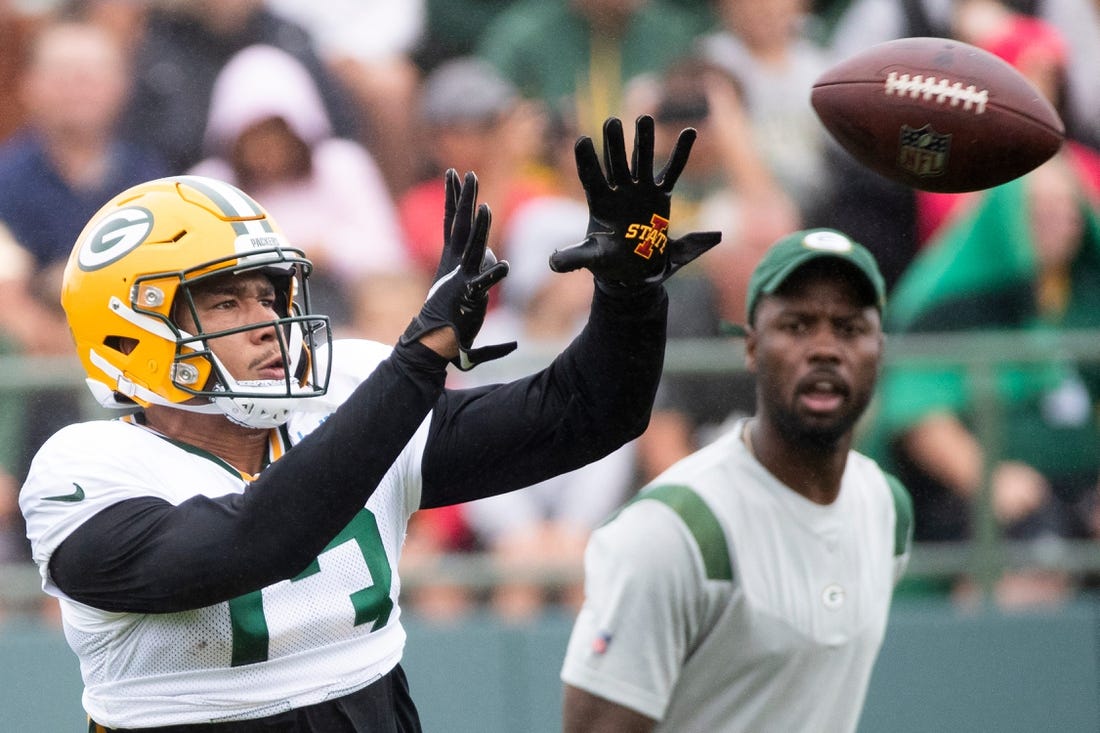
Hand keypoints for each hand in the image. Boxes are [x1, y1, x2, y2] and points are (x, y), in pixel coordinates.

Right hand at [400, 169, 515, 369]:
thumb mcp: (470, 285)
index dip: (454, 197)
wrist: (435, 340)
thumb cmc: (452, 315)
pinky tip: (504, 267)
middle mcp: (454, 264)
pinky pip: (483, 284)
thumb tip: (495, 258)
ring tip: (485, 208)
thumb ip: (483, 267)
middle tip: (468, 174)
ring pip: (472, 248)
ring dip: (479, 229)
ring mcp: (461, 278)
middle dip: (464, 199)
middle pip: (459, 225)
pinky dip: (493, 276)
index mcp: (452, 258)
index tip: (453, 174)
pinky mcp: (469, 297)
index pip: (452, 221)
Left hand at [549, 115, 720, 287]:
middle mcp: (618, 191)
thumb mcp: (591, 258)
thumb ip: (573, 257)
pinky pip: (672, 171)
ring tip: (645, 118)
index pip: (590, 177)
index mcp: (599, 202)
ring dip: (644, 140)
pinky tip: (689, 131)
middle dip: (614, 144)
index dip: (586, 160)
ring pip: (642, 160)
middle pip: (616, 163)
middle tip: (612, 122)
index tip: (582, 140)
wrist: (632, 267)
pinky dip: (681, 154)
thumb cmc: (608, 260)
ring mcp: (639, 190)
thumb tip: (551, 263)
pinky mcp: (659, 195)